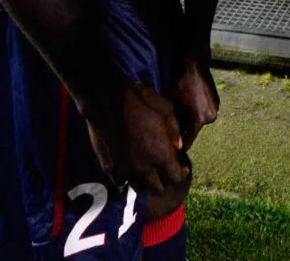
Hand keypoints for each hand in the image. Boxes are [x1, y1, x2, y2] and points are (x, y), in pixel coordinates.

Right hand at [83, 82, 188, 207]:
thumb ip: (175, 131)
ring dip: (145, 181)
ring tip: (146, 169)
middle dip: (164, 181)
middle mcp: (145, 168)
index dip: (181, 174)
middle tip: (163, 169)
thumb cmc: (140, 102)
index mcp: (162, 155)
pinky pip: (120, 182)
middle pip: (158, 188)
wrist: (107, 101)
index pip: (176, 178)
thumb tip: (178, 146)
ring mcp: (126, 170)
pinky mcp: (110, 168)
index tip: (182, 167)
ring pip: (139, 187)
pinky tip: (128, 166)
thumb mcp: (166, 110)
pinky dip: (126, 177)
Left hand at [169, 57, 218, 149]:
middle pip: (194, 130)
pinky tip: (189, 101)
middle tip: (173, 124)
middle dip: (185, 129)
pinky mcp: (217, 101)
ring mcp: (216, 109)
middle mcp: (210, 118)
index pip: (188, 141)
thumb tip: (174, 142)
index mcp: (199, 120)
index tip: (171, 148)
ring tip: (181, 110)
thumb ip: (173, 125)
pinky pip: (205, 111)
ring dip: (191, 119)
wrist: (193, 64)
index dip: (179, 145)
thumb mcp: (172, 105)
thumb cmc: (179, 83)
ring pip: (200, 120)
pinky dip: (197, 110)